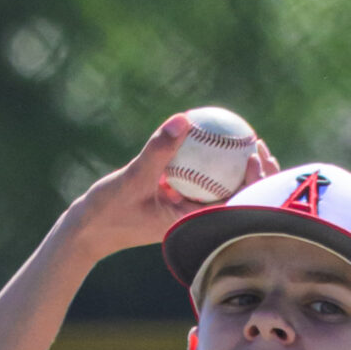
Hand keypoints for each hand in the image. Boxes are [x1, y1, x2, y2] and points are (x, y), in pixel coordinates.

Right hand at [66, 117, 278, 262]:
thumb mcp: (132, 179)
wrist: (90, 230)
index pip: (234, 206)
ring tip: (248, 142)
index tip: (255, 154)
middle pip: (236, 200)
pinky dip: (212, 165)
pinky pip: (202, 183)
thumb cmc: (108, 211)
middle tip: (260, 145)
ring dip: (238, 170)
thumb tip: (183, 120)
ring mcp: (188, 215)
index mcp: (192, 226)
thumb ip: (158, 151)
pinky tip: (214, 141)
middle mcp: (195, 222)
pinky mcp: (178, 206)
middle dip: (256, 178)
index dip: (255, 183)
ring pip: (222, 191)